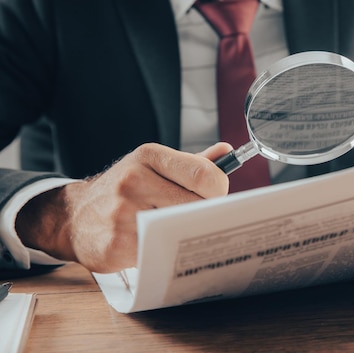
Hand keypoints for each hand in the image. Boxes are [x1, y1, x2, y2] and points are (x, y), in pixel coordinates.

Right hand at [16, 143, 231, 272]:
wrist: (75, 216)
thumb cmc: (126, 190)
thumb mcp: (153, 166)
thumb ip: (192, 163)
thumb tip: (227, 152)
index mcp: (148, 155)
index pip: (204, 175)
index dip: (219, 191)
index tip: (217, 199)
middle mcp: (133, 180)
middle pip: (196, 205)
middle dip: (204, 216)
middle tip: (201, 221)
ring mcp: (122, 213)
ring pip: (179, 229)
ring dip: (186, 235)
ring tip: (182, 233)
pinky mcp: (116, 245)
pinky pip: (159, 252)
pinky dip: (166, 252)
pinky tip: (158, 246)